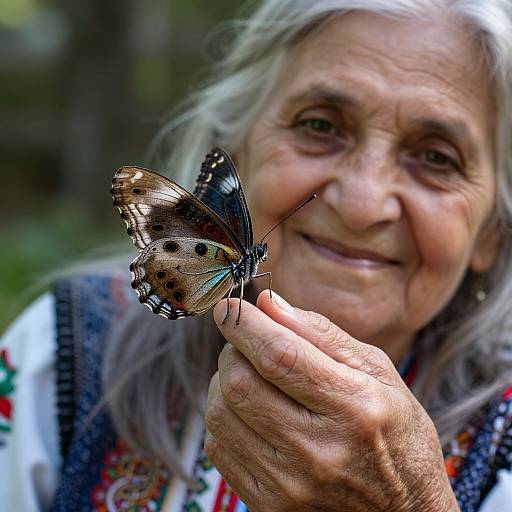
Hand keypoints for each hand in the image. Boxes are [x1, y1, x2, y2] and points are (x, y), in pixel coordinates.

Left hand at [204, 290, 459, 511]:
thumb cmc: (396, 432)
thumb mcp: (376, 370)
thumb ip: (321, 332)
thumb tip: (268, 302)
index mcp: (353, 407)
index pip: (279, 355)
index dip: (244, 325)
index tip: (229, 306)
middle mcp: (318, 451)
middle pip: (239, 383)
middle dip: (232, 349)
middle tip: (247, 342)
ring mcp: (290, 484)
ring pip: (220, 413)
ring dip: (224, 381)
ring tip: (250, 375)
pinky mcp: (268, 503)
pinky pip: (218, 446)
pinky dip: (225, 415)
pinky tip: (251, 410)